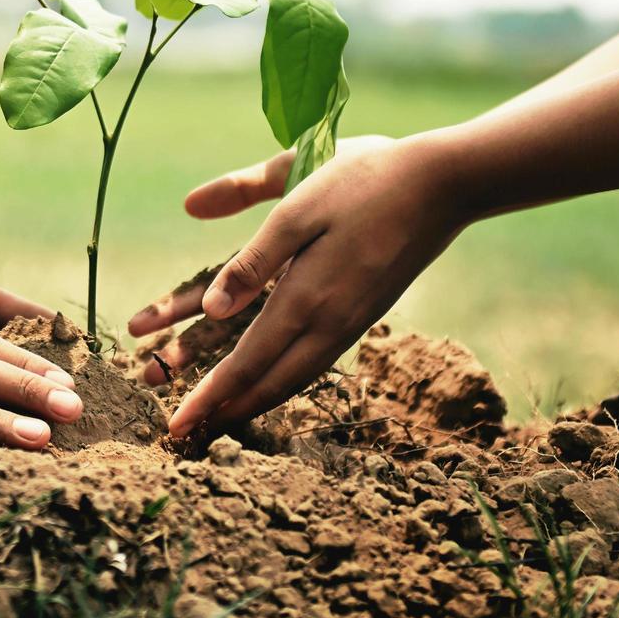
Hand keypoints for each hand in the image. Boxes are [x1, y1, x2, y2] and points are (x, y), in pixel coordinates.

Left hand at [134, 135, 467, 435]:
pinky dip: (283, 380)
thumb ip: (253, 260)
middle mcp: (329, 324)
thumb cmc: (364, 182)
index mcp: (306, 298)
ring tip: (221, 416)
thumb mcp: (298, 208)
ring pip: (295, 379)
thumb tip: (213, 309)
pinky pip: (314, 362)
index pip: (247, 364)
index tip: (175, 427)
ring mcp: (351, 322)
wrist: (443, 184)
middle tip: (186, 435)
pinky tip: (272, 379)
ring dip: (254, 401)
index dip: (209, 398)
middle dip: (225, 412)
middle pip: (270, 385)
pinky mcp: (364, 313)